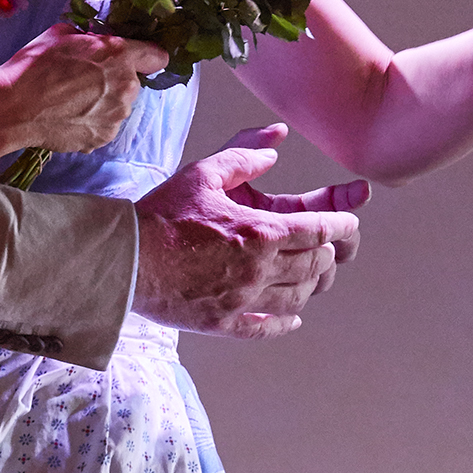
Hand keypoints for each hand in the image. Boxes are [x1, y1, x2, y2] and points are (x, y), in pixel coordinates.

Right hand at [0, 23, 168, 165]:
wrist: (14, 108)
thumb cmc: (34, 67)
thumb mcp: (61, 34)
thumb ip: (88, 37)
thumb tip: (93, 42)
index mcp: (119, 54)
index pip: (157, 56)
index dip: (146, 57)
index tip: (136, 60)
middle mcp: (126, 86)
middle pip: (133, 82)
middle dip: (115, 80)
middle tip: (85, 81)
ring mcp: (117, 115)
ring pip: (119, 105)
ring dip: (104, 102)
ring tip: (73, 102)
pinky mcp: (104, 137)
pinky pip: (106, 125)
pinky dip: (93, 122)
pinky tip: (70, 117)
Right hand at [134, 124, 366, 339]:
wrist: (124, 260)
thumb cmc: (162, 215)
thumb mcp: (203, 174)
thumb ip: (244, 157)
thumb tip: (275, 144)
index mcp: (260, 231)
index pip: (320, 231)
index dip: (342, 226)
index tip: (348, 223)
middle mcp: (259, 269)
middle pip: (316, 265)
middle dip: (328, 253)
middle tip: (324, 246)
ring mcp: (243, 300)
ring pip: (298, 298)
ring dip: (310, 285)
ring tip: (307, 275)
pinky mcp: (223, 323)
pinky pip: (267, 328)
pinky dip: (286, 323)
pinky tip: (292, 318)